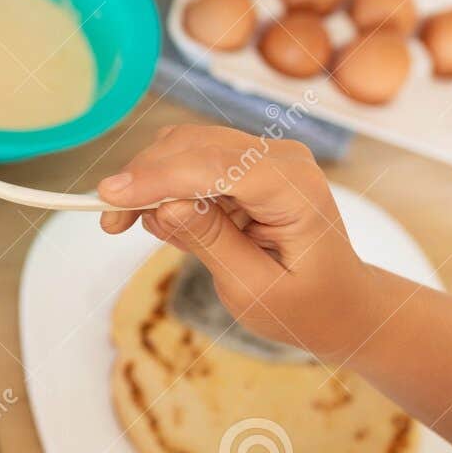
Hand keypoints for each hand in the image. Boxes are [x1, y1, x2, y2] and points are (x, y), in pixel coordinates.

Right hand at [96, 124, 377, 361]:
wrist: (341, 304)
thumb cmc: (306, 305)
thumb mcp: (256, 290)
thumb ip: (212, 243)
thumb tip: (167, 207)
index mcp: (294, 188)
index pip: (216, 165)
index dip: (159, 177)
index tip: (109, 196)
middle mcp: (280, 159)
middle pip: (193, 146)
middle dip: (143, 179)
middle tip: (110, 222)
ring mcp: (263, 158)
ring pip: (184, 148)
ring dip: (148, 182)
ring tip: (130, 226)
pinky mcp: (244, 166)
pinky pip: (190, 163)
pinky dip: (164, 188)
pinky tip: (167, 225)